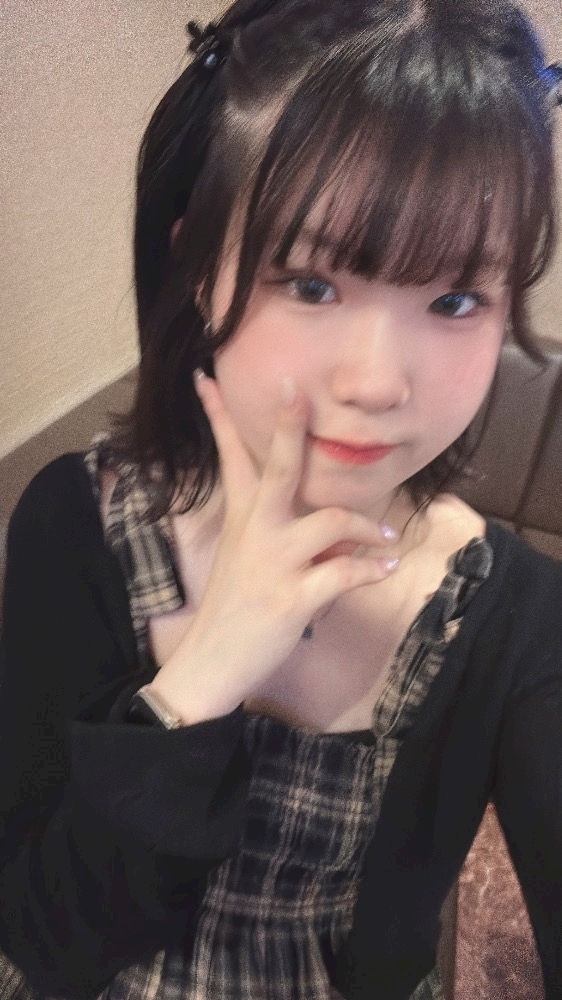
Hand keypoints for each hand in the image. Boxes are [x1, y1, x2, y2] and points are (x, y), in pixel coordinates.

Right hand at [149, 373, 398, 723]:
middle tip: (298, 389)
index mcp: (242, 518)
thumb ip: (277, 528)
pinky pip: (343, 574)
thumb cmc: (234, 605)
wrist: (213, 660)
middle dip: (289, 426)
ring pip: (331, 521)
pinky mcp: (293, 598)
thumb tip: (326, 516)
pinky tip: (384, 567)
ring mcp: (274, 563)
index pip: (231, 457)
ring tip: (386, 539)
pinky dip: (369, 569)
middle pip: (278, 468)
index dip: (220, 416)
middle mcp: (256, 532)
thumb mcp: (243, 556)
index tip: (207, 378)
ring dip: (367, 528)